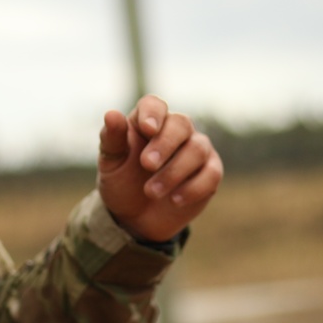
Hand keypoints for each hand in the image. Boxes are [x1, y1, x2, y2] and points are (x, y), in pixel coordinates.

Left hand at [98, 95, 222, 242]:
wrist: (135, 216)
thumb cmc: (122, 181)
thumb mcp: (111, 162)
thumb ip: (112, 138)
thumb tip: (111, 114)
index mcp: (148, 120)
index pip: (154, 105)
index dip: (153, 114)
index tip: (147, 129)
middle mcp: (176, 130)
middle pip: (181, 123)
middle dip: (164, 145)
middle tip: (146, 165)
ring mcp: (196, 149)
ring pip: (197, 149)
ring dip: (174, 172)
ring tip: (151, 192)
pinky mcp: (210, 172)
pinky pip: (211, 173)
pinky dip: (193, 188)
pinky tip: (174, 200)